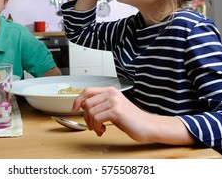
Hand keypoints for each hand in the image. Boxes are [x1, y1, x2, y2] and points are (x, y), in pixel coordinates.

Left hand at [72, 86, 195, 144]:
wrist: (147, 126)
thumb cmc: (130, 119)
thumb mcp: (113, 108)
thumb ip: (100, 105)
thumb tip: (82, 106)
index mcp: (110, 90)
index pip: (87, 91)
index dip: (77, 100)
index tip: (74, 109)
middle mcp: (112, 93)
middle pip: (87, 103)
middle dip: (86, 117)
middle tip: (92, 126)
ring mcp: (114, 101)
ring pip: (91, 112)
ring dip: (92, 124)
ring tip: (99, 129)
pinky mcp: (116, 111)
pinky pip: (97, 118)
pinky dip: (97, 127)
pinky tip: (103, 130)